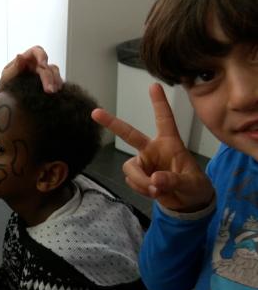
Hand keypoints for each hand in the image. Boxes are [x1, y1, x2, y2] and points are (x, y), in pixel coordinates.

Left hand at [0, 45, 61, 93]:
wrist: (7, 104)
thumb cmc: (5, 88)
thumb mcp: (6, 78)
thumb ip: (14, 68)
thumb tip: (20, 56)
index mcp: (25, 59)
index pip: (36, 51)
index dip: (42, 55)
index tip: (43, 65)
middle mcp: (36, 65)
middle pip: (47, 66)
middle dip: (49, 77)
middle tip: (49, 90)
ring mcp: (42, 74)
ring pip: (54, 72)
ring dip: (55, 81)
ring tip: (53, 92)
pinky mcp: (47, 83)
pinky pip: (56, 81)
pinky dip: (57, 85)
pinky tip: (57, 92)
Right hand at [91, 83, 213, 211]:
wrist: (188, 205)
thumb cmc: (194, 187)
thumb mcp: (191, 184)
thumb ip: (173, 181)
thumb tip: (154, 180)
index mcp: (170, 143)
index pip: (164, 119)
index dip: (159, 103)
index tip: (154, 85)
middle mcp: (153, 150)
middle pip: (129, 134)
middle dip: (112, 123)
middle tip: (95, 112)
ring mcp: (144, 163)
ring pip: (130, 167)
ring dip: (139, 180)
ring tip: (156, 190)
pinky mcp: (138, 177)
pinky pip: (131, 181)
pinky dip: (140, 188)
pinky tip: (153, 192)